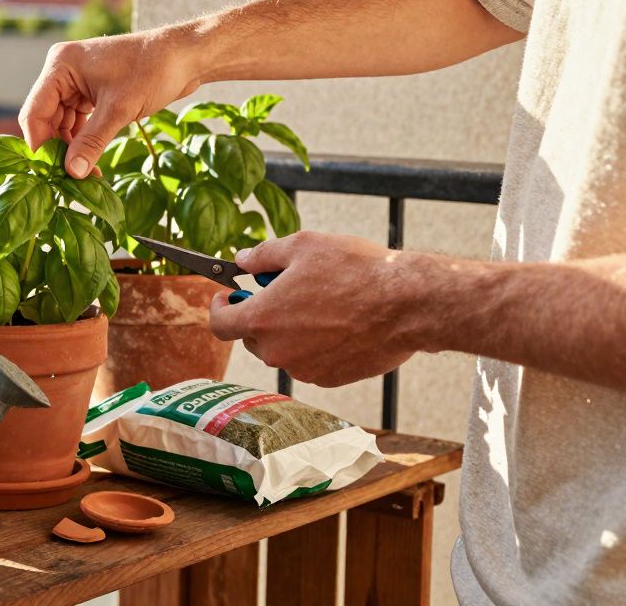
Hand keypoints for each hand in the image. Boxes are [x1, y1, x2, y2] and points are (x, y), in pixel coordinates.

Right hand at [18, 26, 204, 177]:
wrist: (186, 57)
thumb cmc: (153, 70)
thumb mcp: (119, 110)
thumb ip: (92, 142)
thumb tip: (72, 173)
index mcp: (61, 65)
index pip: (35, 111)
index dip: (40, 144)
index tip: (49, 173)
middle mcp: (63, 71)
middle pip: (46, 119)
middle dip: (58, 149)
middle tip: (68, 179)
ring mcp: (77, 81)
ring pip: (62, 123)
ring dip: (72, 148)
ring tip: (84, 176)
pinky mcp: (91, 91)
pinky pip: (78, 121)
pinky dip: (83, 141)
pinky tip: (91, 162)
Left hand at [208, 231, 428, 386]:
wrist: (407, 305)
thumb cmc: (356, 271)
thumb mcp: (304, 246)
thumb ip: (264, 255)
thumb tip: (243, 260)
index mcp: (262, 319)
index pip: (220, 323)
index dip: (219, 308)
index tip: (226, 296)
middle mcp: (276, 351)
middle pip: (252, 336)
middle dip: (261, 314)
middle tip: (285, 291)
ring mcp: (303, 369)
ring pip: (282, 349)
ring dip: (289, 330)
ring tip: (320, 304)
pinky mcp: (328, 379)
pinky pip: (308, 361)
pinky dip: (314, 345)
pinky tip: (338, 323)